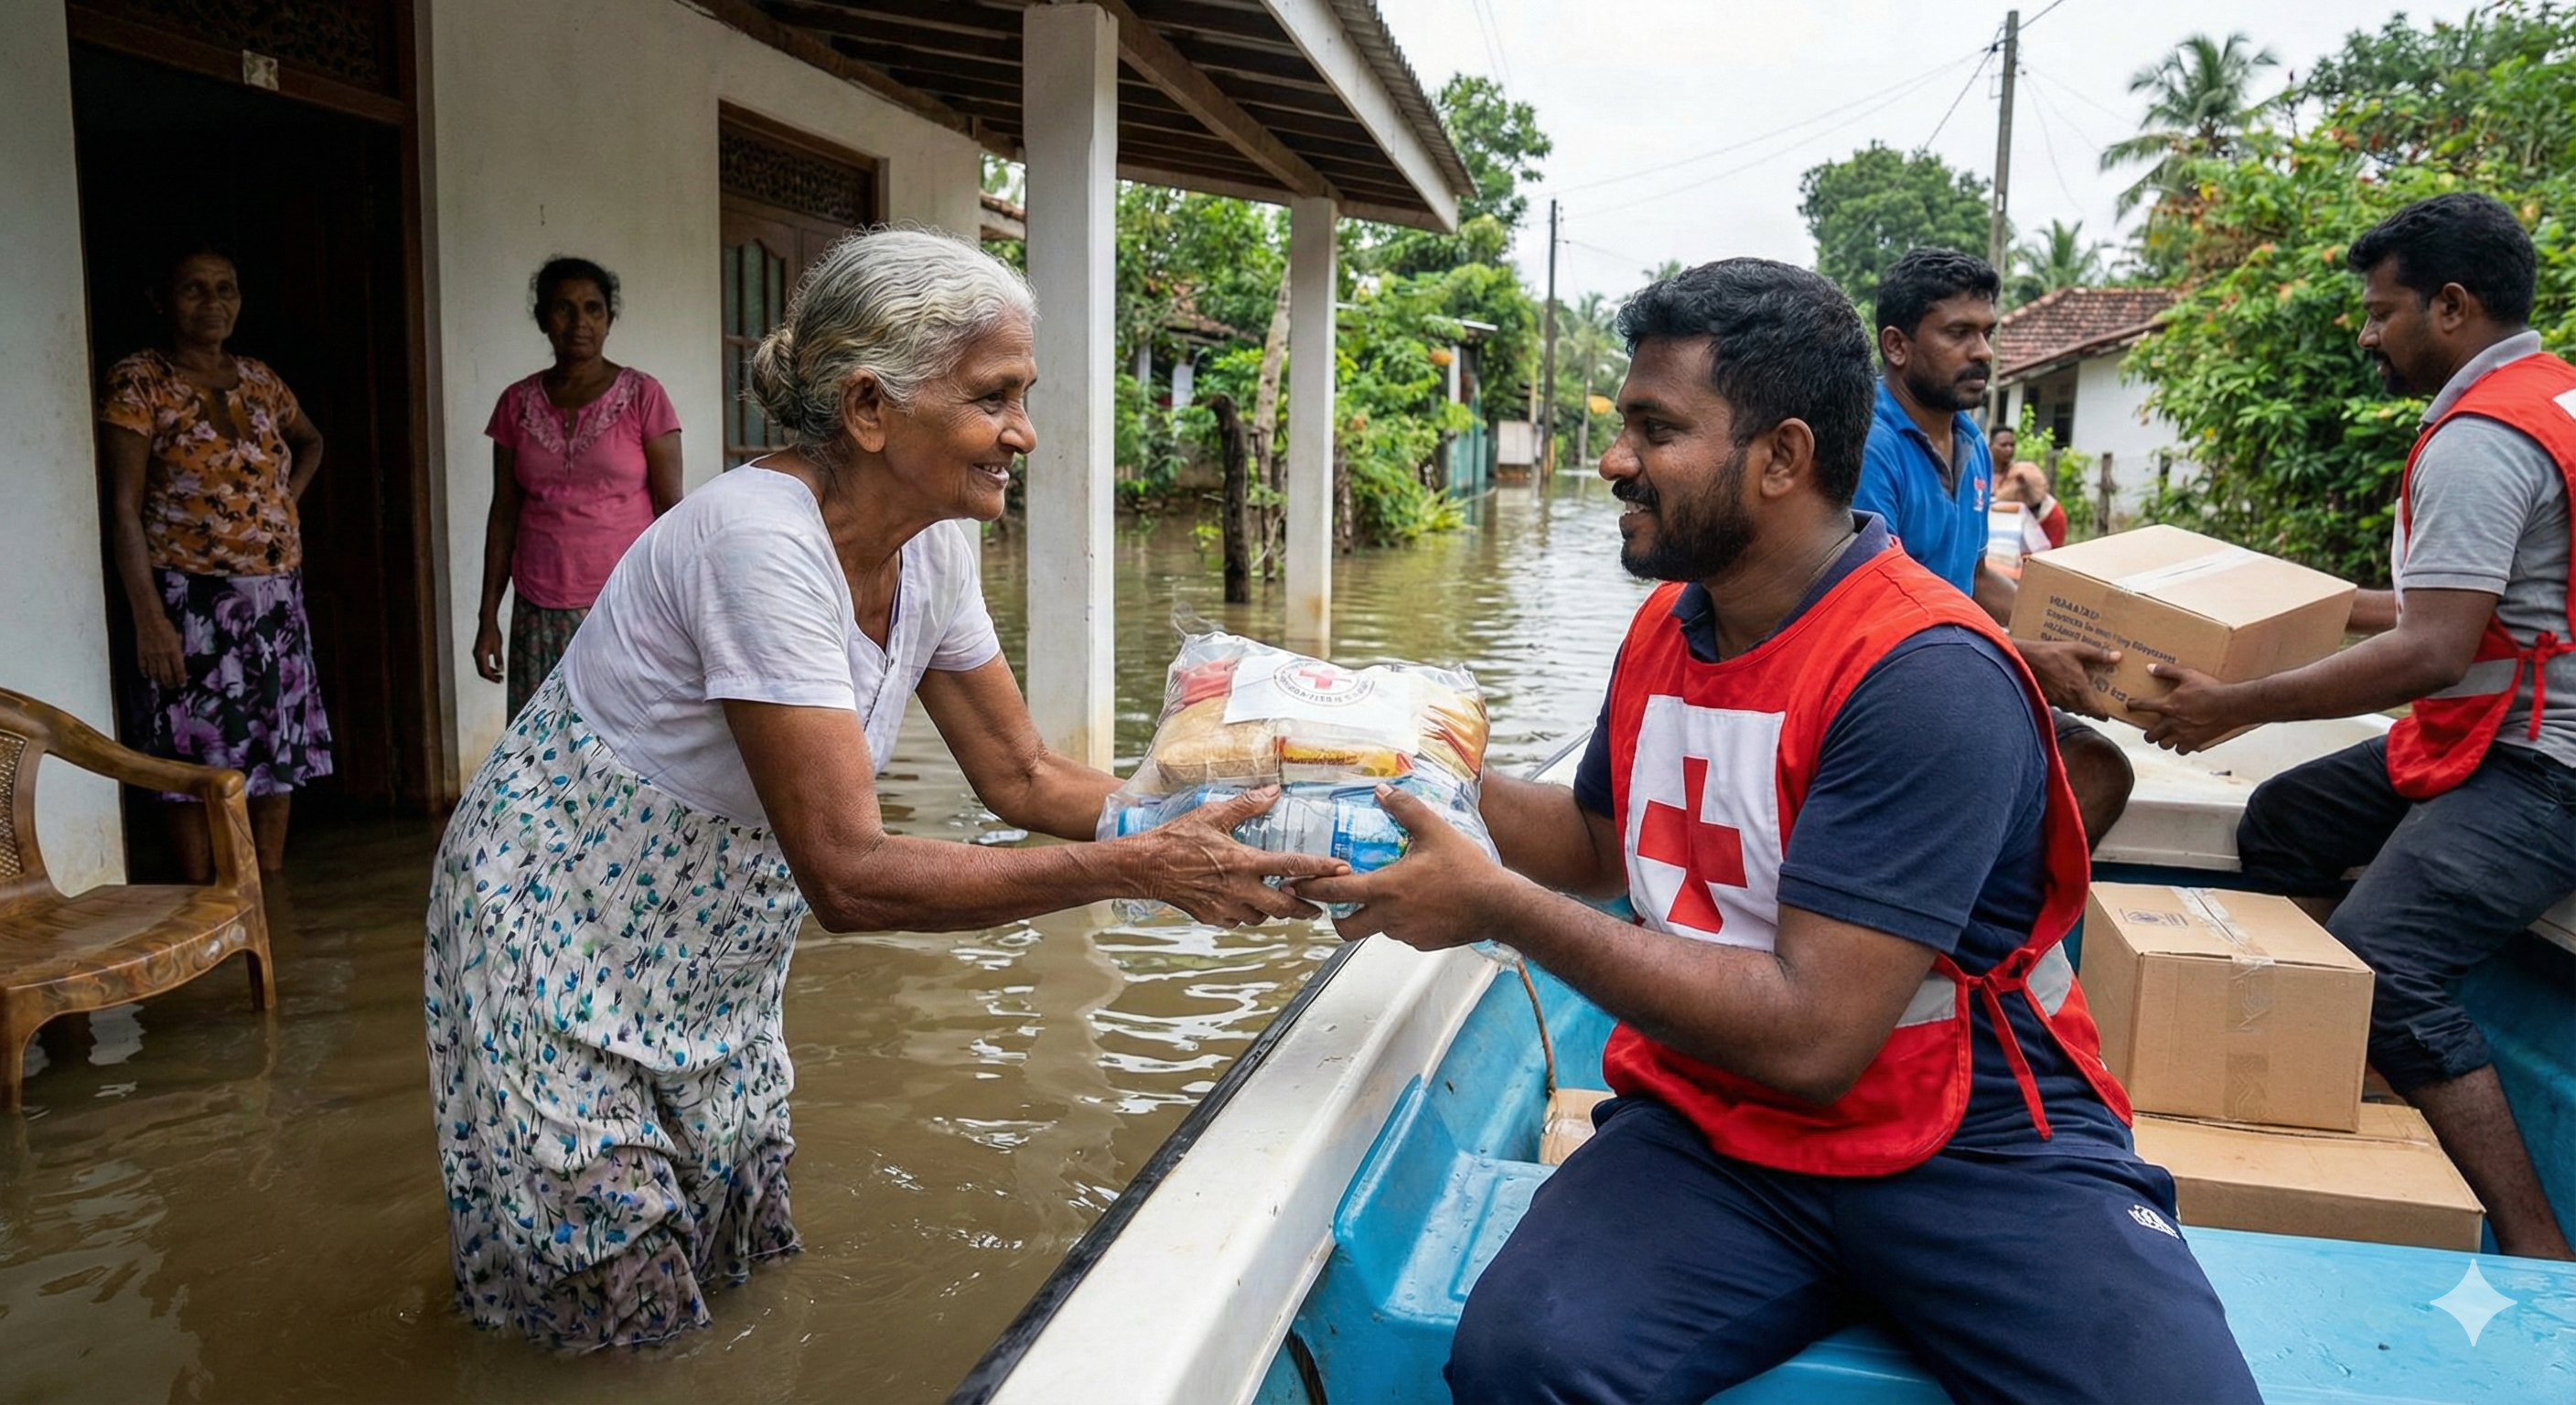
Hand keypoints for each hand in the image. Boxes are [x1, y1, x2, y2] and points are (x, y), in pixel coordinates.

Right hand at [135, 612, 186, 688]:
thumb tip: (179, 664)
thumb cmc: (166, 628)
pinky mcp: (141, 653)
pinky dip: (145, 673)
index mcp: (174, 652)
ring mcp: (151, 655)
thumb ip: (177, 652)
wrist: (150, 620)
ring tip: (161, 684)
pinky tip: (147, 676)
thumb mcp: (177, 639)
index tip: (182, 685)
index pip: (179, 670)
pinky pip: (143, 666)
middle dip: (170, 683)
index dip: (181, 679)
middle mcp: (163, 656)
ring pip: (154, 673)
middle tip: (172, 687)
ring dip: (158, 681)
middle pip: (166, 675)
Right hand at [473, 617, 505, 683]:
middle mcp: (476, 655)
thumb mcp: (498, 647)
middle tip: (501, 680)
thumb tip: (500, 670)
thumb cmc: (493, 634)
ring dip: (490, 672)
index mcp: (480, 655)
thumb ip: (498, 659)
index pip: (485, 672)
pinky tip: (496, 667)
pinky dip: (488, 667)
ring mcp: (476, 653)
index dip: (493, 678)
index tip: (500, 681)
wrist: (487, 623)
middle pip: (482, 672)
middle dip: (491, 677)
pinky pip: (481, 663)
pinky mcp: (478, 651)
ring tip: (500, 674)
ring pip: (481, 667)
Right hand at [1124, 786, 1348, 925]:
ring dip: (1273, 911)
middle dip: (1304, 907)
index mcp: (1243, 861)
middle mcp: (1238, 888)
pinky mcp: (1212, 917)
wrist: (1142, 867)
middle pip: (1284, 906)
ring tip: (1279, 901)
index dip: (1320, 868)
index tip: (1341, 870)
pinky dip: (1246, 914)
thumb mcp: (1211, 814)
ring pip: (1262, 917)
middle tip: (1317, 906)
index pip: (1292, 866)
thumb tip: (1272, 791)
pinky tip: (1244, 903)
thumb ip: (1246, 805)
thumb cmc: (1174, 839)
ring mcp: (1225, 906)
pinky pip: (1238, 920)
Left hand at [1293, 786, 1512, 951]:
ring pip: (1376, 929)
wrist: (1499, 906)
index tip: (1293, 885)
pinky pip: (1401, 933)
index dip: (1310, 888)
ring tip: (1385, 894)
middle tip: (1335, 900)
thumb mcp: (1435, 830)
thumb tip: (1383, 791)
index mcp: (1386, 889)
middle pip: (1345, 927)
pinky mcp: (1423, 943)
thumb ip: (1406, 809)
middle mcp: (1390, 917)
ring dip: (1372, 915)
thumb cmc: (1467, 870)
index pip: (1335, 893)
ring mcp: (1406, 934)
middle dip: (1335, 916)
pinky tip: (1416, 903)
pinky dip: (1400, 921)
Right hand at [2015, 638, 2118, 717]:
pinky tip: (2066, 690)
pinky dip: (2067, 701)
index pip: (2096, 711)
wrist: (2025, 659)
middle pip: (2085, 711)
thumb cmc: (2051, 654)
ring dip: (2080, 705)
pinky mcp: (2048, 697)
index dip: (2104, 714)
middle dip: (2093, 709)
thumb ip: (2099, 655)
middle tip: (2099, 701)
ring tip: (2084, 695)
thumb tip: (2117, 657)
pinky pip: (2062, 705)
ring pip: (2073, 709)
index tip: (2108, 713)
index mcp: (2080, 689)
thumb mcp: (2077, 650)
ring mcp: (2058, 700)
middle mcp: (2069, 698)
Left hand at [2130, 664, 2243, 754]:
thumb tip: (2150, 667)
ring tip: (2166, 736)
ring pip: (2164, 744)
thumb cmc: (2210, 690)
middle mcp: (2172, 723)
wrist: (2231, 705)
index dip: (2132, 705)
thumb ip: (2167, 671)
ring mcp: (2183, 735)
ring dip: (2163, 741)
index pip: (2142, 706)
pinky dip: (2180, 747)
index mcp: (2168, 705)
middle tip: (2151, 729)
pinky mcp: (2195, 742)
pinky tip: (2183, 741)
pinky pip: (2181, 750)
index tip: (2130, 705)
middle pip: (2150, 735)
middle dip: (2148, 733)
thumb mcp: (2188, 675)